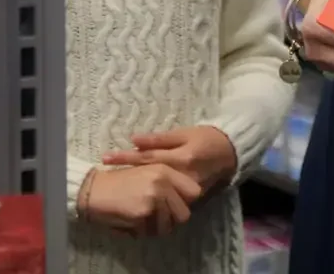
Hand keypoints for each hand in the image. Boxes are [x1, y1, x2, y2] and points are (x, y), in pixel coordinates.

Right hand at [78, 164, 201, 236]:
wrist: (95, 189)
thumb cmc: (120, 181)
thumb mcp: (147, 172)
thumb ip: (167, 182)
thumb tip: (186, 200)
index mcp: (166, 169)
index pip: (194, 191)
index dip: (185, 202)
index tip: (174, 206)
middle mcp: (163, 181)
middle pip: (184, 213)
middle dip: (172, 221)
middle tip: (157, 219)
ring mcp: (154, 196)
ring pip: (168, 226)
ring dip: (156, 229)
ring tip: (142, 221)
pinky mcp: (143, 212)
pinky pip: (150, 232)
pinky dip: (141, 232)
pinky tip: (131, 223)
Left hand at [102, 126, 237, 194]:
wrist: (229, 153)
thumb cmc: (206, 137)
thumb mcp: (184, 133)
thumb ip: (160, 139)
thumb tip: (134, 139)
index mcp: (180, 158)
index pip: (147, 158)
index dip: (125, 157)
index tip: (105, 157)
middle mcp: (181, 177)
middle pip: (146, 175)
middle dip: (124, 172)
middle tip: (103, 169)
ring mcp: (184, 191)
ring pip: (154, 190)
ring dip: (134, 186)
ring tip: (114, 183)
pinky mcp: (188, 200)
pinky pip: (165, 199)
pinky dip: (150, 196)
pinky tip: (136, 196)